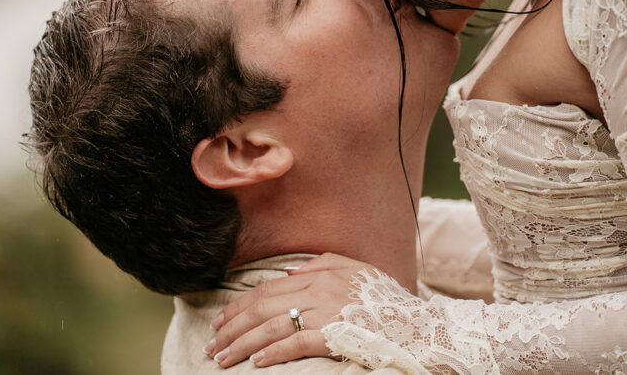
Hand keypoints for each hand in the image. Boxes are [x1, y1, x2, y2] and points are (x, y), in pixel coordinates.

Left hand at [205, 253, 375, 367]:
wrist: (415, 322)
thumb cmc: (385, 297)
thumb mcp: (355, 268)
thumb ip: (321, 263)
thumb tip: (289, 269)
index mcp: (318, 275)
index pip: (267, 288)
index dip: (240, 305)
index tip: (221, 321)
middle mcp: (317, 291)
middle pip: (262, 307)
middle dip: (232, 326)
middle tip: (212, 343)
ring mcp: (324, 314)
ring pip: (272, 327)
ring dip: (242, 344)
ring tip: (222, 357)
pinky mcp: (333, 336)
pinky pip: (295, 343)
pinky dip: (274, 352)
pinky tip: (257, 363)